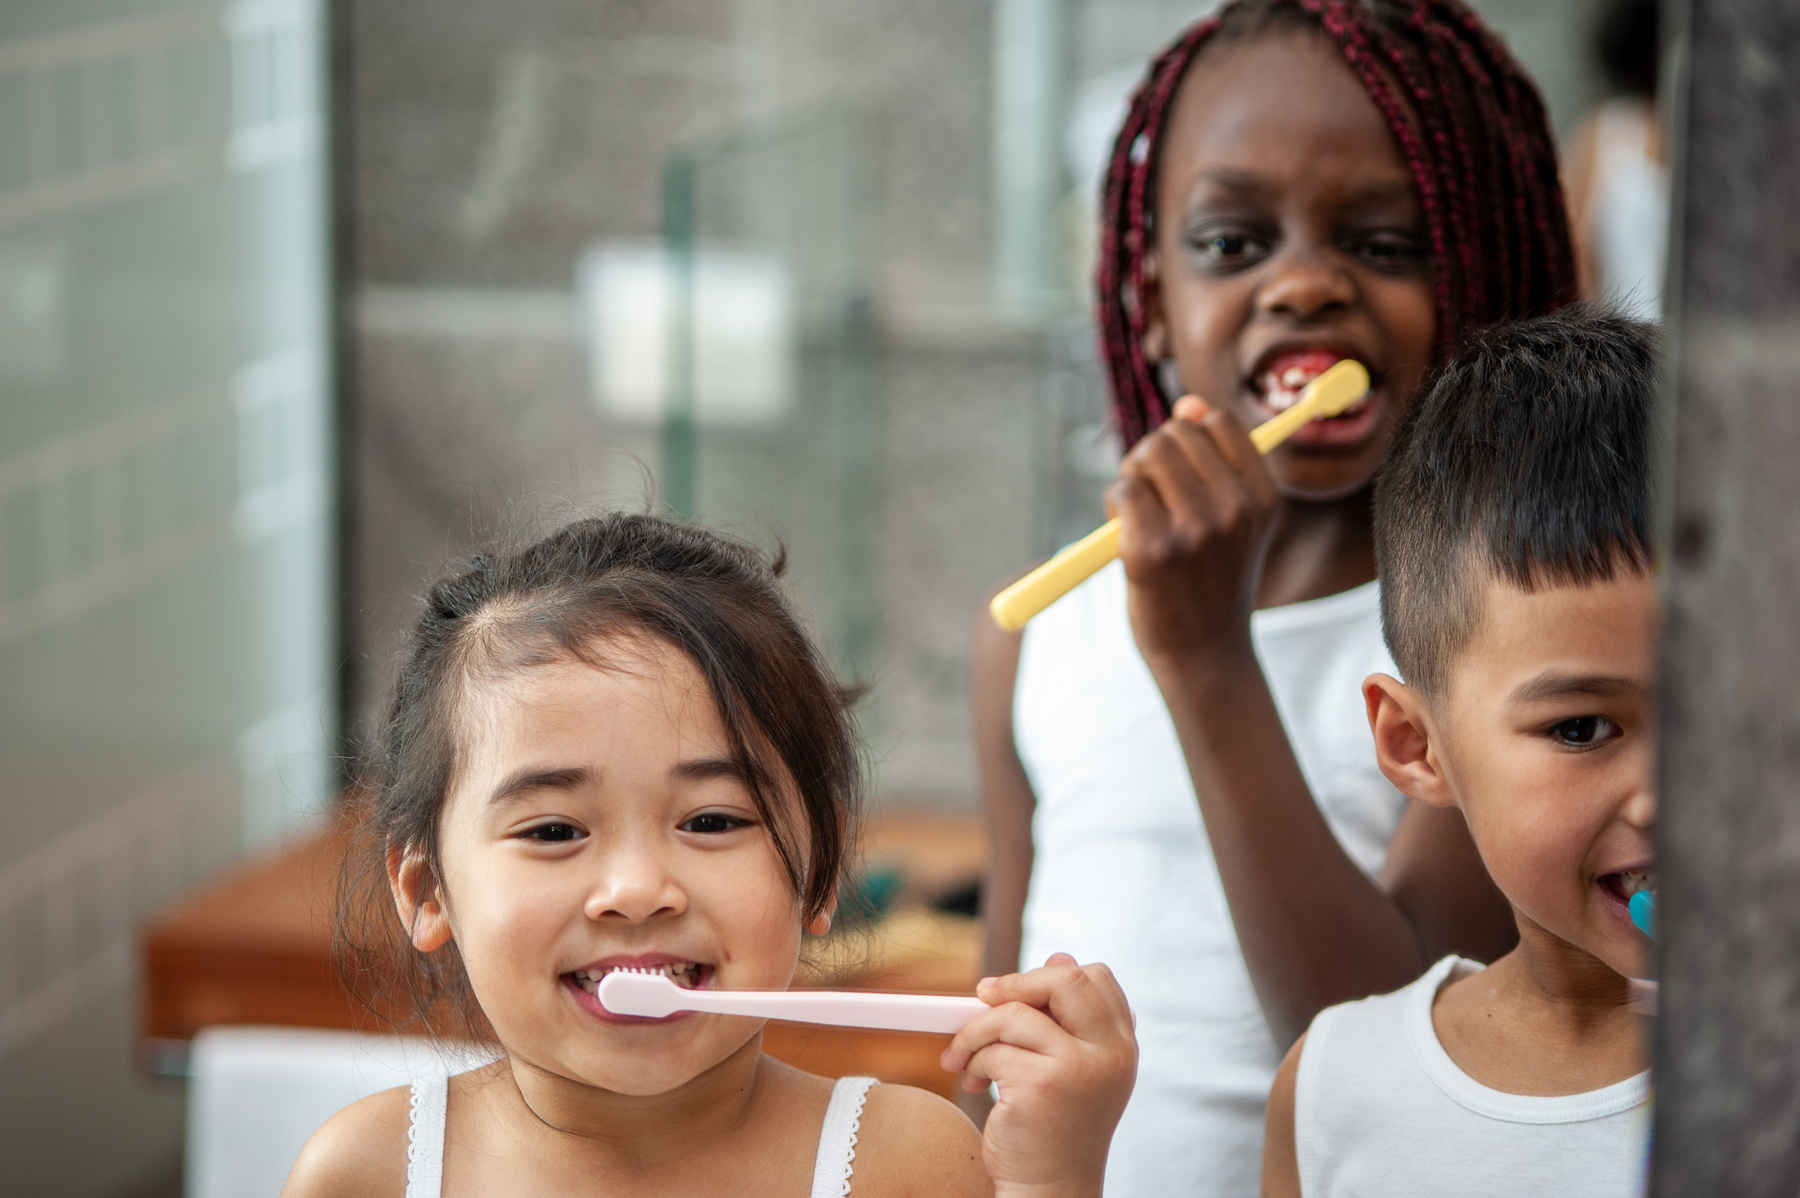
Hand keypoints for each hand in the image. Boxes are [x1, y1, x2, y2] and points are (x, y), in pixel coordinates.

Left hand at [940, 954, 1137, 1197]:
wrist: (1050, 1188)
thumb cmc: (1055, 1127)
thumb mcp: (1074, 1066)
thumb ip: (1068, 1018)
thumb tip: (1059, 955)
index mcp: (1122, 1046)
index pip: (1096, 977)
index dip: (1051, 973)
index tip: (1016, 994)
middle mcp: (1111, 1054)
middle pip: (1066, 978)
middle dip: (1017, 983)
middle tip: (984, 997)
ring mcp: (1080, 1068)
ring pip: (1014, 1014)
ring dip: (977, 1032)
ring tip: (967, 1059)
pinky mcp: (1043, 1085)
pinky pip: (993, 1049)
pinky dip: (971, 1061)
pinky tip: (973, 1083)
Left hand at [1107, 396, 1278, 670]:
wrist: (1203, 655)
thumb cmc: (1210, 581)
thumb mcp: (1233, 521)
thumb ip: (1215, 461)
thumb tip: (1189, 404)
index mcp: (1263, 498)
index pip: (1216, 422)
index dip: (1185, 438)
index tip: (1181, 474)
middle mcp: (1235, 510)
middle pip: (1174, 434)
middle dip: (1153, 458)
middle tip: (1154, 501)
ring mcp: (1194, 530)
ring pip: (1146, 455)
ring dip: (1132, 479)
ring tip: (1140, 519)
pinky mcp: (1152, 551)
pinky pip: (1121, 490)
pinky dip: (1114, 506)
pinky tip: (1124, 537)